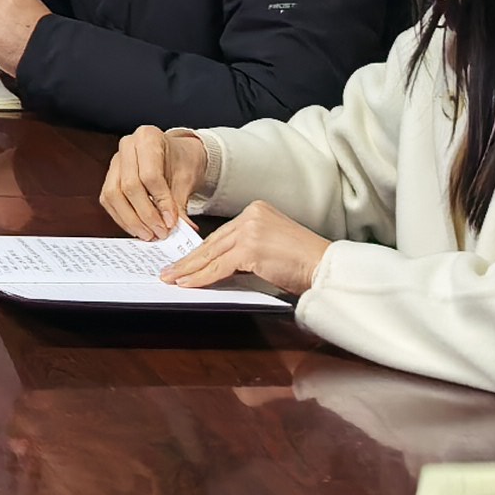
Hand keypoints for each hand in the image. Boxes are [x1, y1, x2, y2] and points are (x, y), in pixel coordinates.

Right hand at [99, 124, 213, 239]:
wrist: (177, 156)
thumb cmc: (182, 162)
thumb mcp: (187, 179)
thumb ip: (181, 203)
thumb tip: (182, 228)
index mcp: (148, 137)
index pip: (150, 175)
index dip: (160, 202)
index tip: (171, 222)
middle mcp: (127, 146)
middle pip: (129, 186)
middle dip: (145, 214)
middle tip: (160, 232)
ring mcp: (115, 161)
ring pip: (113, 195)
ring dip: (131, 220)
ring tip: (148, 234)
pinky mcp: (109, 177)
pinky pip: (108, 200)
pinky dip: (122, 218)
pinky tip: (137, 228)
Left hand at [163, 201, 329, 296]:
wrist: (326, 267)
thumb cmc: (303, 263)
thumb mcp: (270, 248)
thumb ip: (245, 250)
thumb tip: (217, 265)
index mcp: (256, 210)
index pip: (221, 235)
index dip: (200, 251)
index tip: (183, 260)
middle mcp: (251, 215)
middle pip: (213, 243)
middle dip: (188, 260)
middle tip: (169, 271)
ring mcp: (250, 230)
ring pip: (212, 255)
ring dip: (189, 270)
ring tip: (172, 279)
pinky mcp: (250, 248)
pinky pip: (219, 267)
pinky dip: (201, 278)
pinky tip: (188, 284)